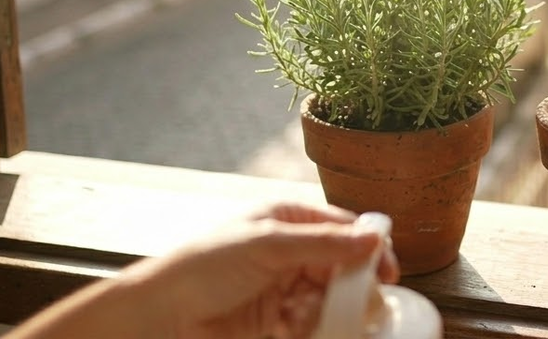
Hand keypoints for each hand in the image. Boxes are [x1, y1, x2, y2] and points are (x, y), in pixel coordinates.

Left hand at [130, 202, 400, 338]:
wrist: (159, 318)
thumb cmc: (201, 267)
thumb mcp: (267, 245)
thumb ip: (323, 243)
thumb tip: (375, 238)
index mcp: (287, 220)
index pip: (342, 227)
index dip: (368, 246)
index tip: (388, 269)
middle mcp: (291, 253)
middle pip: (344, 266)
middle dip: (356, 283)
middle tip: (367, 301)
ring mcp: (286, 289)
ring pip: (333, 298)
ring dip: (338, 308)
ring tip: (332, 317)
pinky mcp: (279, 324)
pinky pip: (316, 324)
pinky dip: (321, 327)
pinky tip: (307, 326)